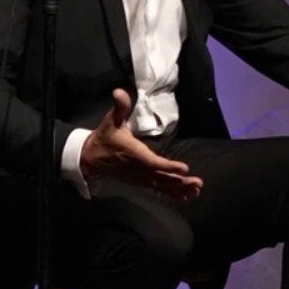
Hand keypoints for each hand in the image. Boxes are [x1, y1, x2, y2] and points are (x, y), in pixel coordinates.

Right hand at [79, 88, 203, 200]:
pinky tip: (185, 197)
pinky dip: (171, 193)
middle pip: (161, 177)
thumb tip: (119, 92)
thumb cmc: (105, 137)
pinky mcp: (139, 181)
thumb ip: (119, 107)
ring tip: (196, 190)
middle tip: (197, 182)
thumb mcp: (110, 120)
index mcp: (133, 153)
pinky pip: (157, 188)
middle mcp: (138, 168)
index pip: (152, 161)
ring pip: (161, 185)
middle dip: (180, 181)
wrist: (90, 158)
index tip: (184, 168)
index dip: (168, 166)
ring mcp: (139, 177)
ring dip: (179, 188)